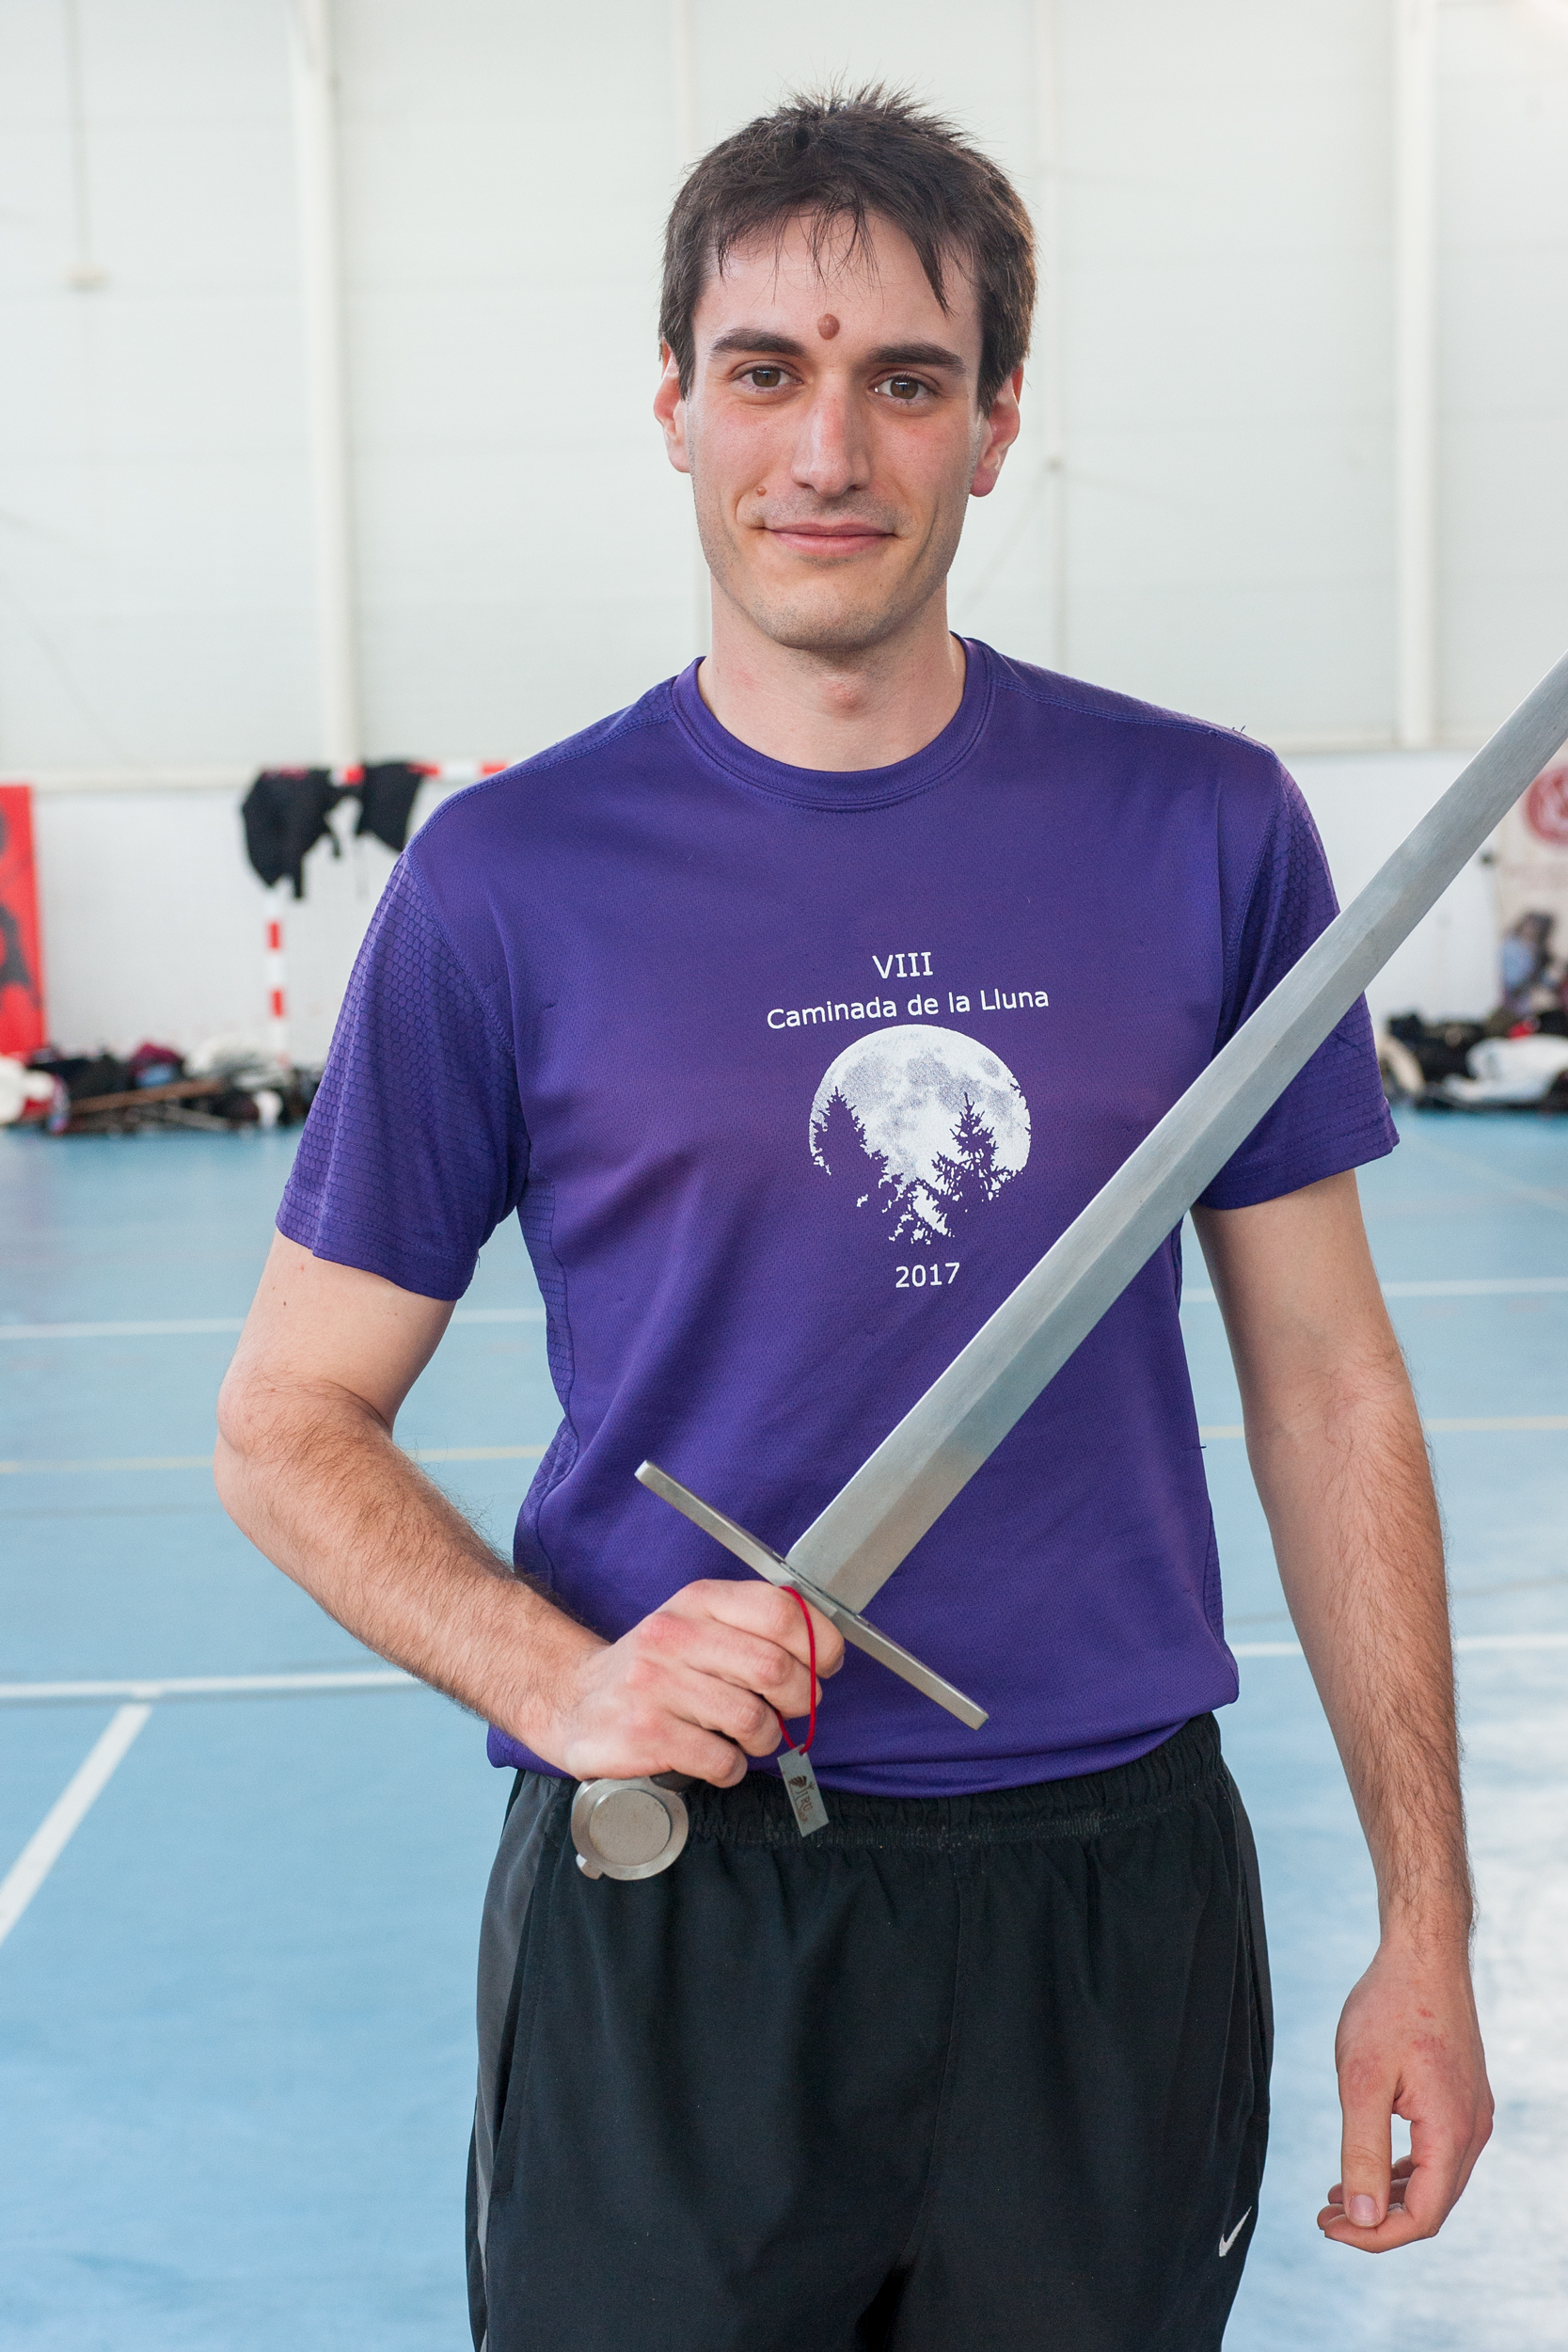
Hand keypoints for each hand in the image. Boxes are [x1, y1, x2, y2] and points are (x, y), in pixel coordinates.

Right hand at [530, 1579, 843, 1787]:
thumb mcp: (698, 1623)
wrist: (572, 1698)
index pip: (781, 1611)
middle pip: (775, 1670)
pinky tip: (714, 1757)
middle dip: (797, 1700)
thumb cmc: (655, 1666)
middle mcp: (674, 1635)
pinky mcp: (644, 1734)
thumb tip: (825, 1647)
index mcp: (698, 1601)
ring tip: (744, 1737)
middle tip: (787, 1709)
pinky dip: (731, 1768)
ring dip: (763, 1740)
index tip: (825, 1665)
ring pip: (752, 1721)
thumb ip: (755, 1625)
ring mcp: (655, 1685)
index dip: (819, 1643)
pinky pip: (722, 1761)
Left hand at [1318, 1935, 1492, 2249]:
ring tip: (1337, 2197)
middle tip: (1325, 2215)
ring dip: (1389, 2197)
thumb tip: (1364, 2219)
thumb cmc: (1389, 2008)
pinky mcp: (1461, 2098)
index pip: (1422, 2217)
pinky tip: (1367, 2166)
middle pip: (1432, 2205)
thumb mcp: (1361, 2080)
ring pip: (1436, 2181)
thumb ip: (1363, 2153)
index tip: (1328, 2226)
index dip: (1375, 2235)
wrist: (1422, 1954)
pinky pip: (1437, 2152)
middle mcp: (1472, 2130)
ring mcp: (1471, 2114)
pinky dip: (1404, 2169)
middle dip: (1378, 2220)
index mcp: (1451, 2132)